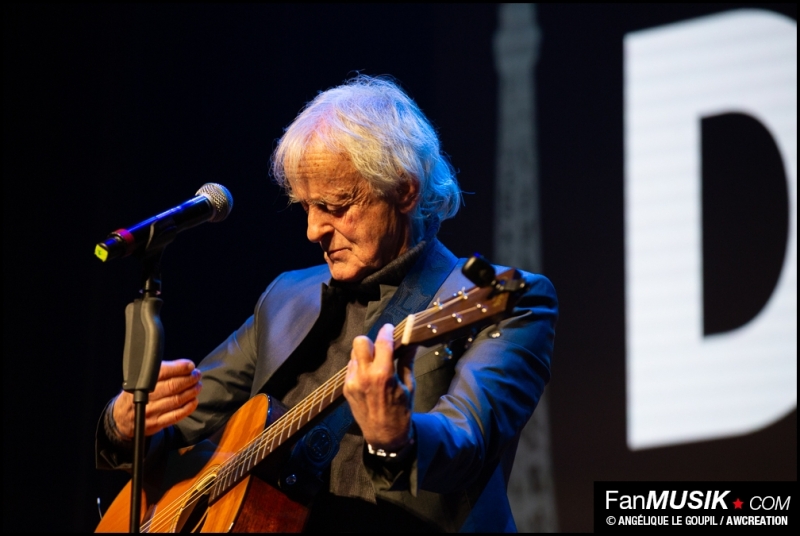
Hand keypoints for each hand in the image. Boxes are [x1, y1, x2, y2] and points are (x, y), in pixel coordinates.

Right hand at [111, 359, 201, 439]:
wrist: (122, 418)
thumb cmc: (136, 394)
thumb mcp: (141, 379)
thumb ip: (160, 372)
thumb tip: (184, 365)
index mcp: (140, 382)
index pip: (163, 372)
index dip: (179, 368)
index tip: (190, 366)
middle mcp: (145, 397)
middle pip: (172, 386)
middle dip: (189, 379)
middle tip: (197, 375)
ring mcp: (150, 411)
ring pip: (176, 400)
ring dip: (191, 392)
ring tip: (198, 386)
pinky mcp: (156, 424)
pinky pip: (176, 416)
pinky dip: (188, 408)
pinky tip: (194, 401)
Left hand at [344, 323, 414, 450]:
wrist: (384, 436)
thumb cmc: (401, 412)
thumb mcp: (409, 386)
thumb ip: (406, 362)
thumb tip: (411, 343)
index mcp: (383, 375)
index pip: (382, 342)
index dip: (386, 331)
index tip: (390, 327)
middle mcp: (365, 376)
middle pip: (359, 342)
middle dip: (371, 340)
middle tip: (380, 347)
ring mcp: (353, 382)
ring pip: (354, 354)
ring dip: (365, 353)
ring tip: (375, 362)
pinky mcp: (347, 388)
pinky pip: (351, 368)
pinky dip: (360, 366)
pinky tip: (369, 375)